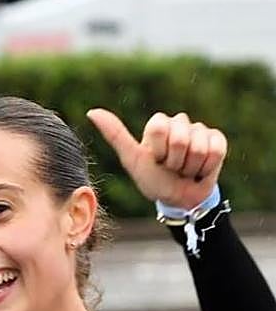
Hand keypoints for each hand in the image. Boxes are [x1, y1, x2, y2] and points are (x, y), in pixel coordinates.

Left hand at [87, 109, 226, 209]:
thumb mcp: (132, 159)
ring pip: (198, 147)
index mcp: (158, 124)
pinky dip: (205, 167)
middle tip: (170, 167)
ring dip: (189, 167)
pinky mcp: (218, 140)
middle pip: (180, 139)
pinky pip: (216, 150)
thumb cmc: (152, 179)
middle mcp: (179, 122)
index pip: (160, 128)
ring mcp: (200, 130)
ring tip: (183, 170)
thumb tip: (92, 111)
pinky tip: (199, 169)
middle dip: (174, 161)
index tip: (155, 159)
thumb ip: (115, 134)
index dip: (158, 150)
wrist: (178, 198)